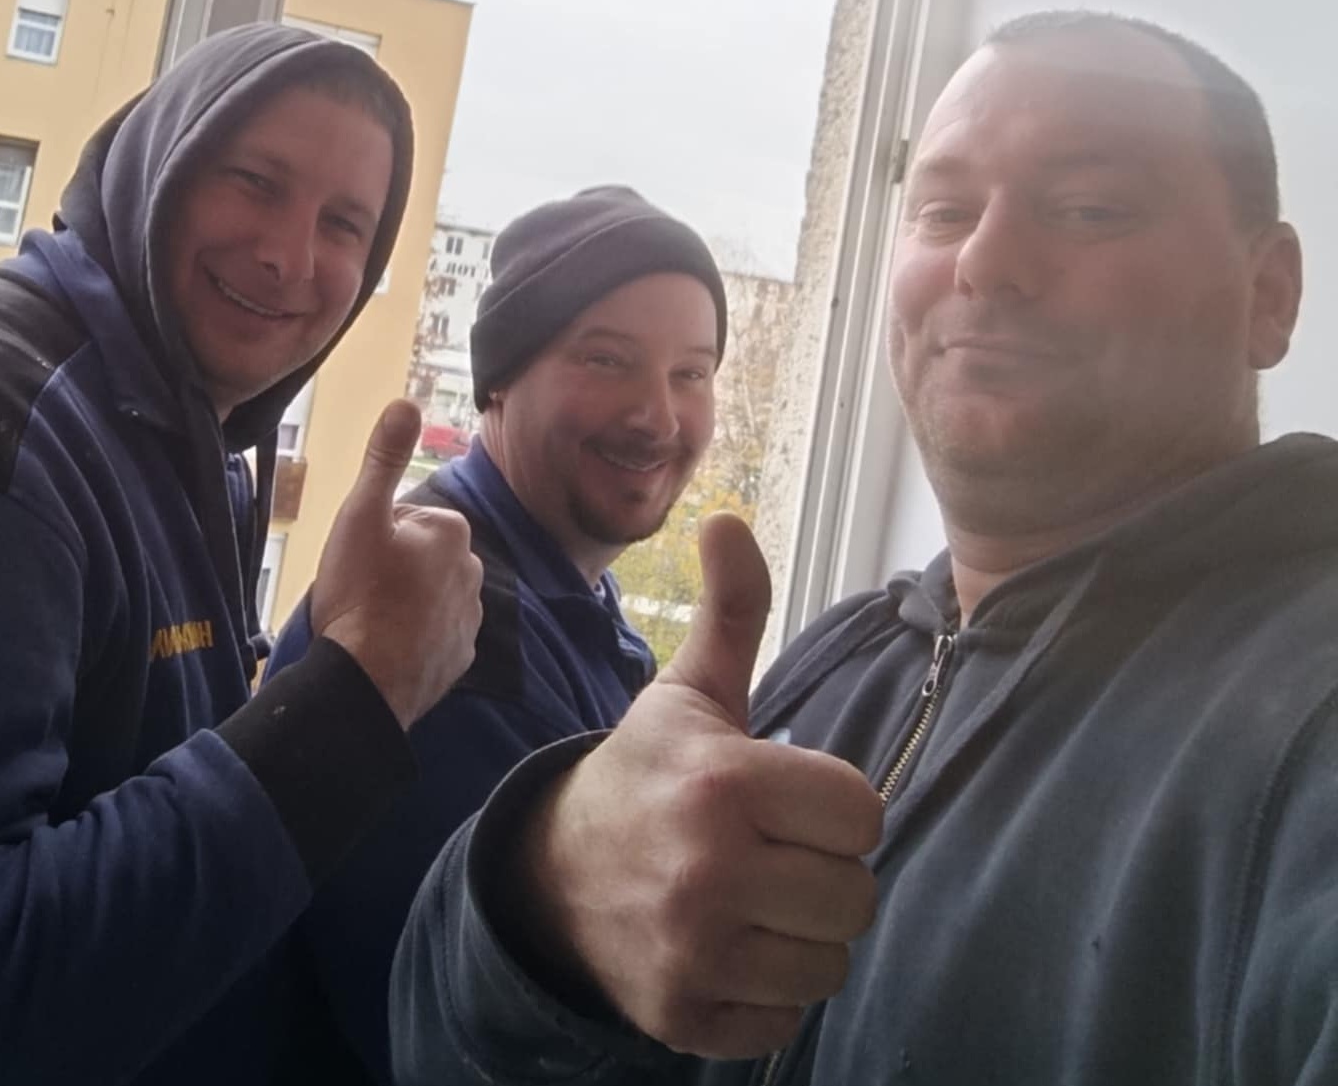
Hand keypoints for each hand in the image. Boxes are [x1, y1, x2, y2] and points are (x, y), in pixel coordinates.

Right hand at [310, 399, 482, 728]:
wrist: (367, 679)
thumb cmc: (360, 594)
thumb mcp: (361, 514)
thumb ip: (385, 458)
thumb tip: (405, 402)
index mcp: (452, 531)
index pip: (407, 518)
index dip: (375, 535)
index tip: (358, 558)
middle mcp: (474, 569)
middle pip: (420, 557)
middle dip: (394, 567)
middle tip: (360, 590)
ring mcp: (471, 616)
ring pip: (428, 595)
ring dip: (404, 602)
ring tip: (372, 620)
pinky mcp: (463, 655)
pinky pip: (435, 633)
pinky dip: (416, 636)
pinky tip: (389, 645)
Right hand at [513, 513, 882, 1058]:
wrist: (553, 874)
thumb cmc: (644, 776)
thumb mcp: (689, 694)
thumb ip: (732, 613)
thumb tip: (729, 519)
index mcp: (724, 782)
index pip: (863, 814)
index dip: (834, 806)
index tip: (792, 800)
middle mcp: (710, 871)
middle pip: (857, 893)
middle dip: (825, 871)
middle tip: (775, 853)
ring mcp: (696, 953)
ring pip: (830, 961)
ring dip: (803, 933)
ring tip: (755, 899)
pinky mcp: (686, 1016)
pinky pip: (787, 1018)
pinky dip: (768, 989)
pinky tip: (729, 948)